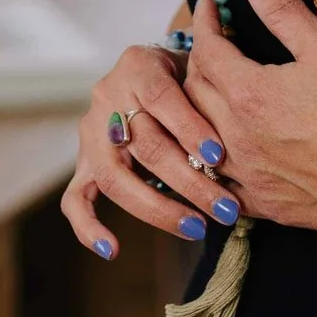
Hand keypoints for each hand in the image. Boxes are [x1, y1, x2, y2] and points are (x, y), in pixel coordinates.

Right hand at [61, 41, 242, 258]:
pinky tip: (113, 250)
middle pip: (145, 145)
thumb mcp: (197, 68)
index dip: (189, 127)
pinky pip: (74, 198)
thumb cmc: (185, 74)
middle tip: (226, 208)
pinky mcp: (84, 163)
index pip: (161, 98)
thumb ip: (210, 92)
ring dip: (158, 209)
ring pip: (115, 177)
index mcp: (137, 66)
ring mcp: (91, 133)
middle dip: (190, 181)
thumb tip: (242, 139)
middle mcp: (107, 97)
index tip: (219, 156)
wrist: (151, 70)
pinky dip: (88, 227)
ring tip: (197, 228)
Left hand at [182, 0, 316, 236]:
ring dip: (196, 110)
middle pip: (194, 91)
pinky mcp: (264, 205)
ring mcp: (247, 175)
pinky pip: (219, 183)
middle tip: (210, 43)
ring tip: (208, 92)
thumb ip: (283, 10)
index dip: (206, 22)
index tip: (210, 6)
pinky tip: (217, 154)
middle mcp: (236, 136)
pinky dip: (210, 162)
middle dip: (198, 59)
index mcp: (247, 93)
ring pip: (198, 139)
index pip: (208, 49)